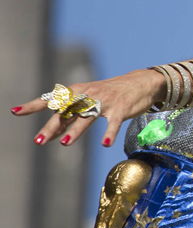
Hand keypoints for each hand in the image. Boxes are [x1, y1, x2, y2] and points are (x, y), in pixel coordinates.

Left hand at [12, 69, 164, 148]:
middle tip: (38, 141)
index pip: (52, 99)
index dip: (33, 105)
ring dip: (75, 131)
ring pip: (87, 117)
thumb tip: (51, 133)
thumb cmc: (110, 94)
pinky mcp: (121, 109)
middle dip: (52, 127)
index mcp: (78, 92)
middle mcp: (88, 95)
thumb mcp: (89, 101)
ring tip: (64, 144)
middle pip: (66, 112)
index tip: (15, 112)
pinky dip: (109, 133)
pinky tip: (105, 144)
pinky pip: (113, 123)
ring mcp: (105, 102)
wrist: (142, 83)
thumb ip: (71, 116)